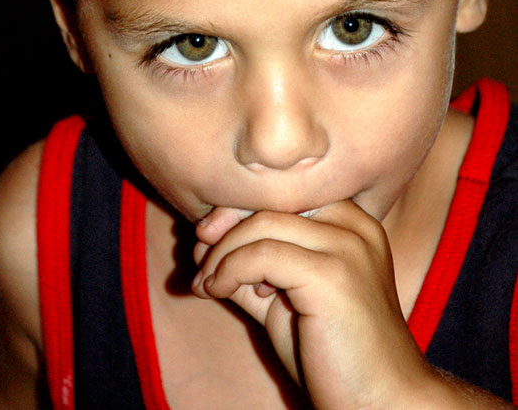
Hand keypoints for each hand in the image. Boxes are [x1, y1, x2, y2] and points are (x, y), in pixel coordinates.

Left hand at [192, 201, 433, 409]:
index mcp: (351, 223)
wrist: (383, 403)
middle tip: (199, 255)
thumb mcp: (286, 299)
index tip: (207, 234)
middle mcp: (354, 226)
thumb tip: (203, 241)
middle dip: (226, 224)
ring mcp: (348, 247)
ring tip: (206, 282)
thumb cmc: (336, 354)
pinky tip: (217, 290)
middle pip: (273, 200)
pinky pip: (263, 254)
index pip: (285, 192)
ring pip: (263, 223)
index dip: (240, 207)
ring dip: (222, 252)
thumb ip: (253, 268)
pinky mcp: (333, 274)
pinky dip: (229, 269)